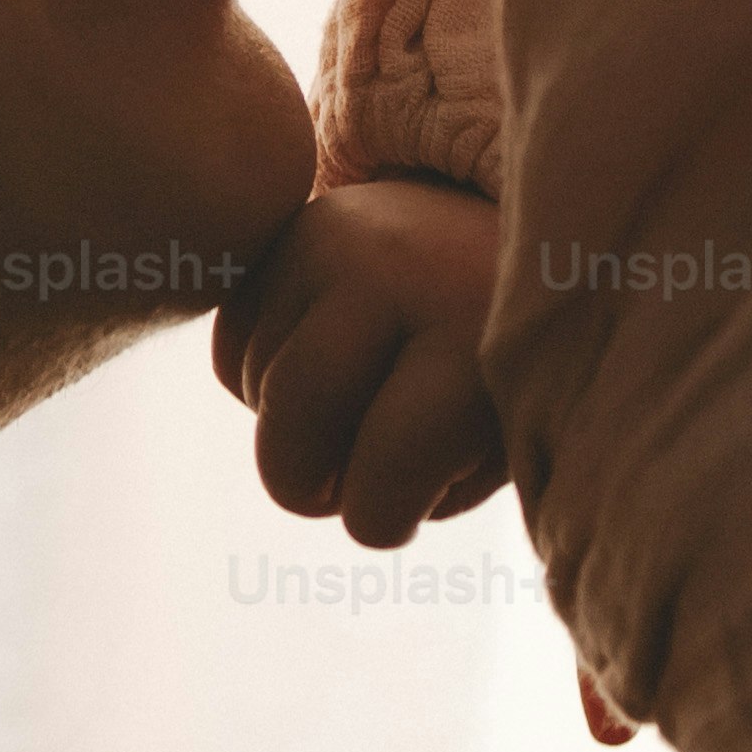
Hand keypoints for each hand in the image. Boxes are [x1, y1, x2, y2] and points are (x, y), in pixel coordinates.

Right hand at [209, 179, 516, 548]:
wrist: (510, 232)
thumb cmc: (517, 360)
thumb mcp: (512, 431)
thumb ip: (439, 483)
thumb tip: (345, 498)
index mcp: (473, 329)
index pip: (385, 468)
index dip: (380, 521)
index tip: (400, 518)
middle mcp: (395, 268)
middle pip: (294, 411)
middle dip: (301, 483)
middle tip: (333, 492)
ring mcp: (332, 238)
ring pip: (256, 382)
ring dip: (291, 430)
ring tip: (351, 420)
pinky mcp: (289, 230)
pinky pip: (234, 345)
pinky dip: (260, 385)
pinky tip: (321, 379)